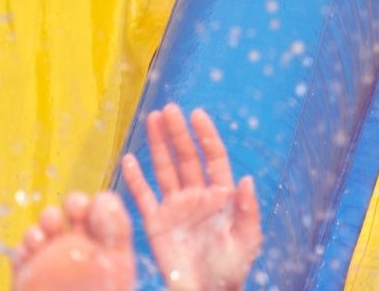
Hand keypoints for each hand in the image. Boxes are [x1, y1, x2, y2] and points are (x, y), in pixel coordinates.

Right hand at [123, 105, 262, 290]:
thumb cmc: (232, 269)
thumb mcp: (247, 240)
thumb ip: (248, 210)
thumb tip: (249, 179)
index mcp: (221, 197)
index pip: (213, 158)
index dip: (205, 136)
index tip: (196, 114)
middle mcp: (197, 196)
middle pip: (186, 157)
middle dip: (177, 133)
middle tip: (168, 110)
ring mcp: (175, 208)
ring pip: (164, 169)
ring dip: (158, 145)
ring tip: (150, 120)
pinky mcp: (156, 223)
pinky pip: (144, 196)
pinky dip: (136, 179)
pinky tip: (129, 159)